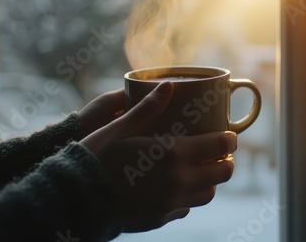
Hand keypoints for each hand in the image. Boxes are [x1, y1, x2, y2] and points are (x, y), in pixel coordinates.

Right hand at [80, 82, 237, 231]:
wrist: (75, 199)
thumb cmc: (95, 157)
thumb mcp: (120, 128)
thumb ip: (148, 108)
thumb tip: (169, 86)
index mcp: (173, 154)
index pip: (220, 147)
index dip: (230, 139)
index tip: (230, 135)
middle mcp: (178, 181)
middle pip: (222, 173)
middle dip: (226, 161)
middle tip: (218, 153)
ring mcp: (170, 204)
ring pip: (207, 194)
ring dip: (209, 181)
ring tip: (199, 170)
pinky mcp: (160, 219)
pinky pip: (185, 209)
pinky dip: (188, 197)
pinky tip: (174, 187)